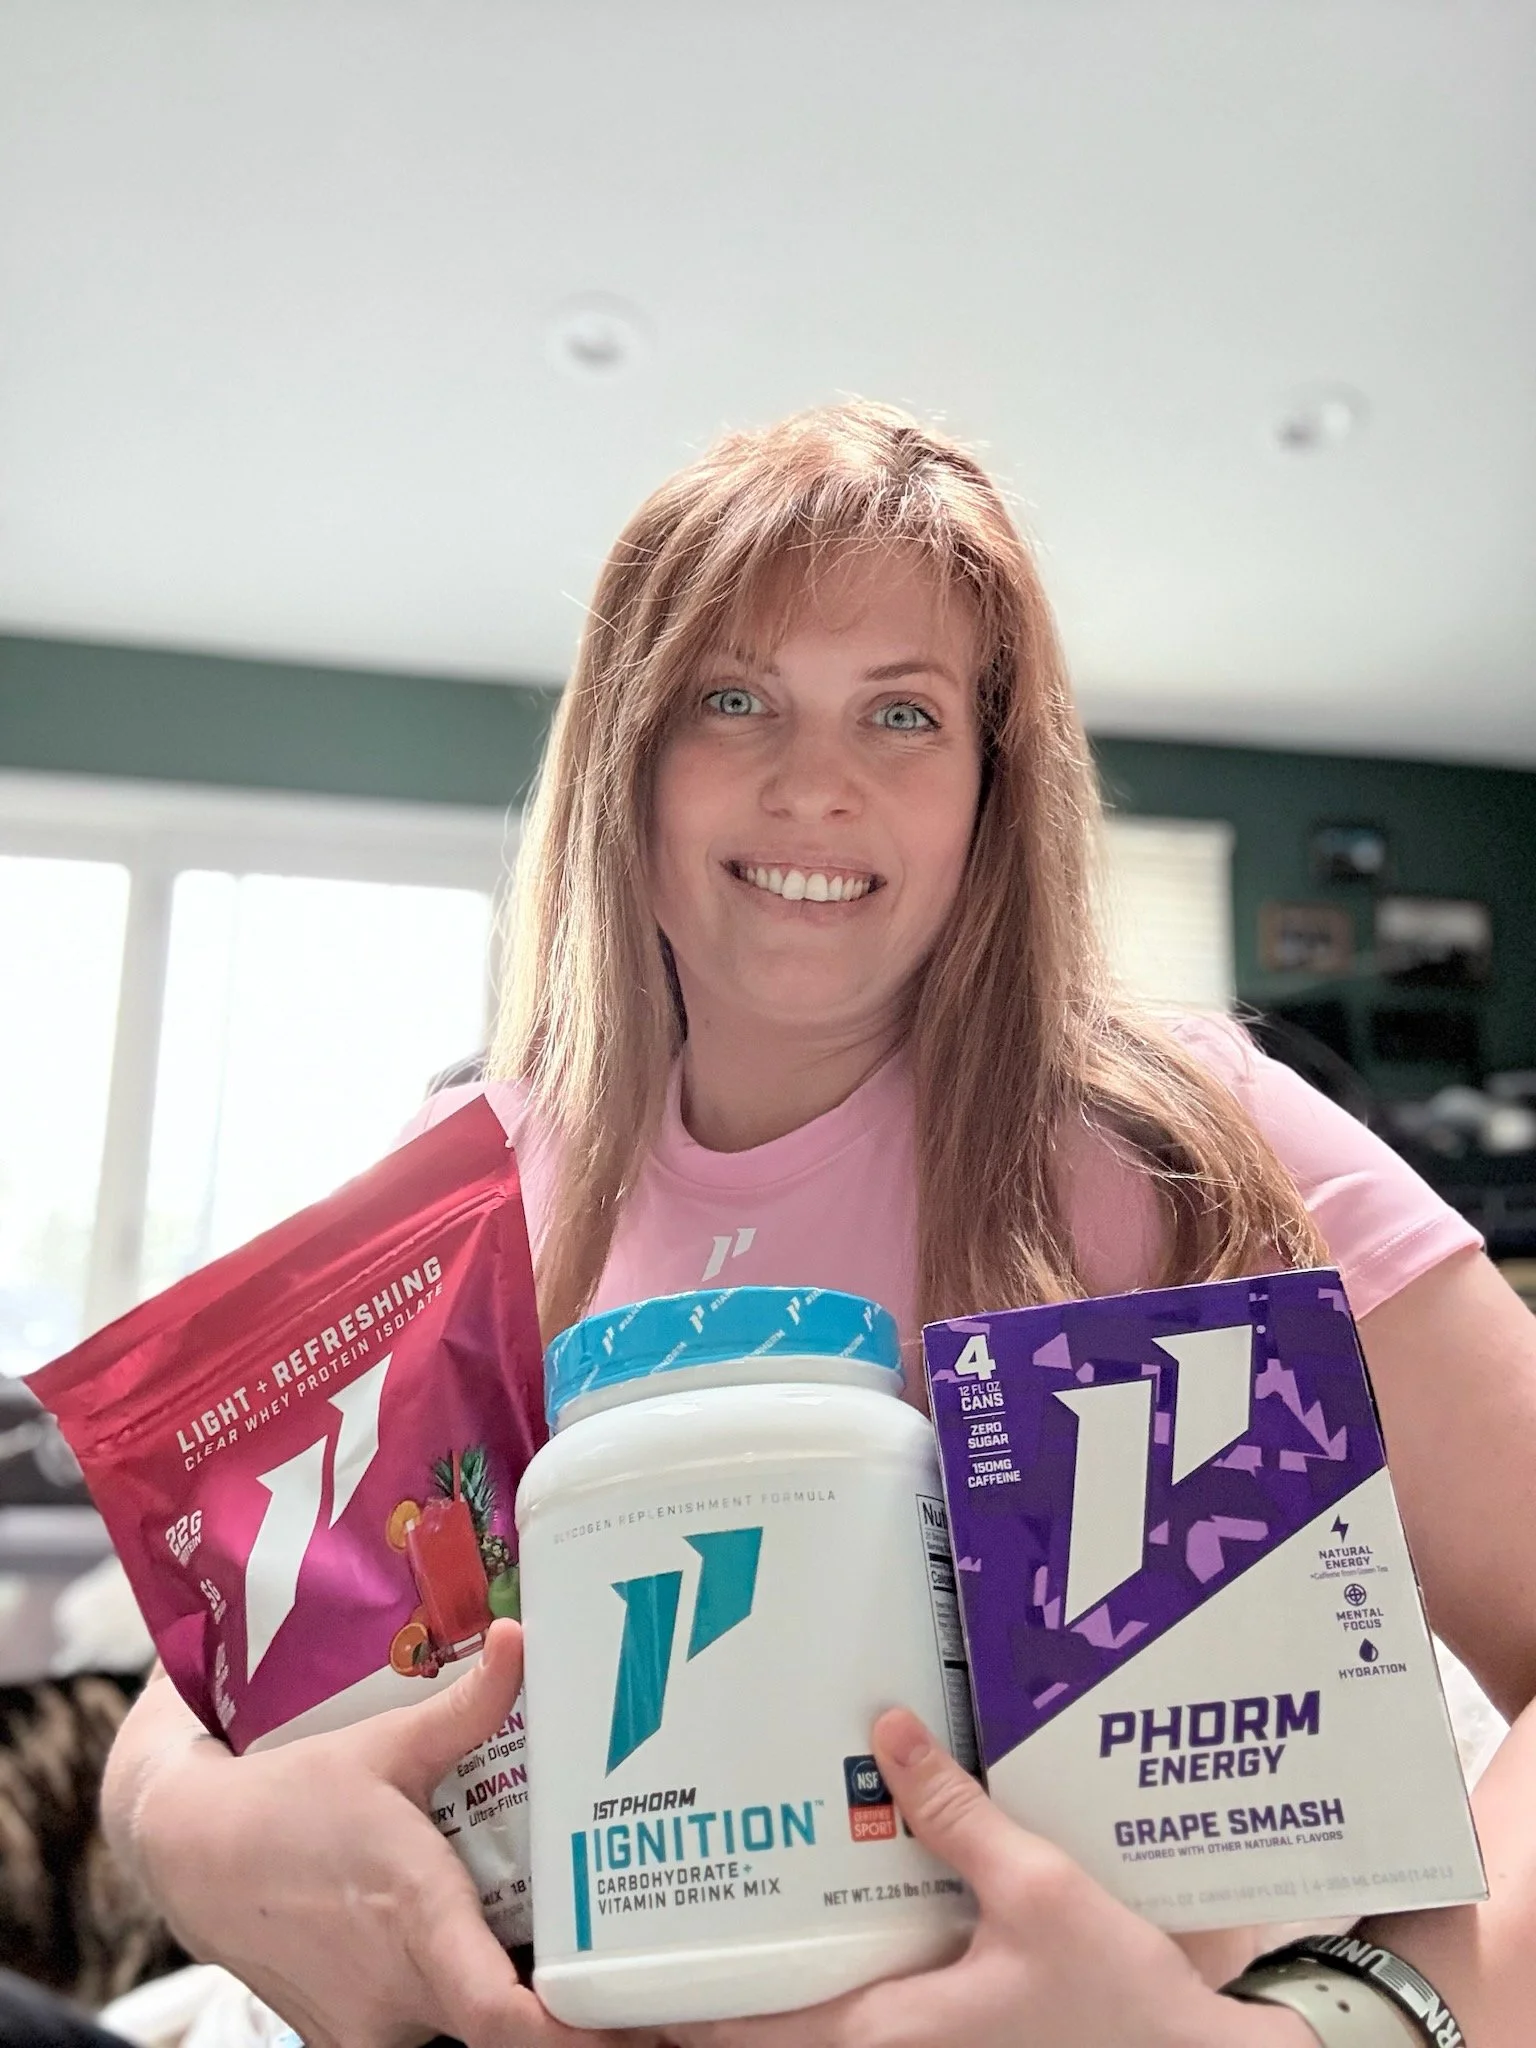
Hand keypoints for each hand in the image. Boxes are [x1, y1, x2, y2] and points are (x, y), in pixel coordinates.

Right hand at [130, 1620, 651, 2047]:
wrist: (194, 1855)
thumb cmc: (290, 1800)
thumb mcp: (385, 1747)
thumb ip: (465, 1706)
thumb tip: (520, 1640)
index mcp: (417, 1922)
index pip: (499, 2016)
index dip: (570, 2029)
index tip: (627, 2012)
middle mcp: (397, 1992)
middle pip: (504, 2031)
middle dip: (571, 2013)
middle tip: (639, 1978)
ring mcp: (370, 2027)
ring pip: (467, 2026)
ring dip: (515, 2000)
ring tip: (578, 1959)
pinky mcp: (351, 2037)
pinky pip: (429, 2026)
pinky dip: (465, 1999)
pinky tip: (497, 1956)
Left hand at [669, 1710, 1311, 2047]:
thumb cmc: (1120, 2002)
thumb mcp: (1037, 1889)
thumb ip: (956, 1814)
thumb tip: (885, 1731)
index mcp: (887, 2034)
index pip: (748, 2032)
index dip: (678, 2008)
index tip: (622, 1971)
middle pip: (771, 2035)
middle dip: (715, 1990)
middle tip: (668, 1915)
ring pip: (820, 2029)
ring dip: (777, 1983)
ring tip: (741, 1908)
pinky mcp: (958, 2046)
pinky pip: (871, 2018)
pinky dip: (838, 1978)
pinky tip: (848, 1915)